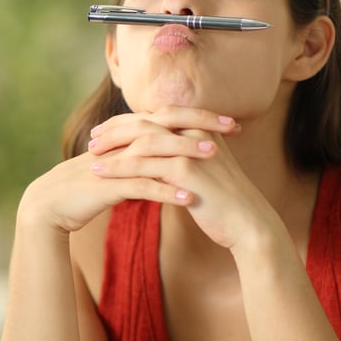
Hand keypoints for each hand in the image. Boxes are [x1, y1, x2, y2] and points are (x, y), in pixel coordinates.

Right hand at [16, 107, 236, 234]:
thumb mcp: (119, 169)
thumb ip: (143, 160)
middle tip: (232, 127)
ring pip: (154, 152)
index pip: (167, 118)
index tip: (230, 122)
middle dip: (199, 124)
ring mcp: (114, 163)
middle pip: (165, 125)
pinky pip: (140, 186)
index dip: (199, 116)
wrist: (50, 205)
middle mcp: (122, 143)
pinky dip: (164, 191)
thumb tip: (171, 158)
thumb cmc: (87, 188)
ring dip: (185, 153)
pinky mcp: (107, 186)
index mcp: (127, 137)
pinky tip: (187, 198)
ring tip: (215, 156)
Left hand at [86, 106, 275, 250]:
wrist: (249, 224)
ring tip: (91, 156)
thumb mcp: (205, 173)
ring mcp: (191, 149)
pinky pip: (144, 165)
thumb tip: (160, 157)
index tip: (106, 131)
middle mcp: (196, 132)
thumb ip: (185, 158)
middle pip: (146, 121)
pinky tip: (101, 174)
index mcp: (200, 129)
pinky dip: (119, 168)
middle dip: (116, 128)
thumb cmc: (225, 203)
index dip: (129, 121)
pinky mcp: (187, 170)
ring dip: (113, 147)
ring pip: (142, 140)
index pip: (157, 116)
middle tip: (93, 139)